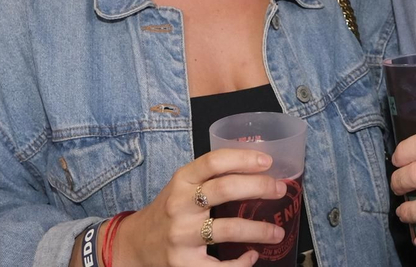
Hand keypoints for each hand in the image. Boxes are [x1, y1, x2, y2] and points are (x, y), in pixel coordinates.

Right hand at [113, 148, 286, 266]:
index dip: (243, 158)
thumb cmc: (169, 211)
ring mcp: (181, 236)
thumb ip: (210, 179)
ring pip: (228, 229)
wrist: (136, 244)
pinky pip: (220, 266)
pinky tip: (251, 255)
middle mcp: (179, 205)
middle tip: (280, 190)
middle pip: (225, 189)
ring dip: (260, 230)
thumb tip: (258, 172)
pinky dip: (241, 262)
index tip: (267, 162)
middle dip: (259, 187)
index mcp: (181, 181)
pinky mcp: (183, 264)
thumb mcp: (182, 187)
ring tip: (278, 232)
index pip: (213, 162)